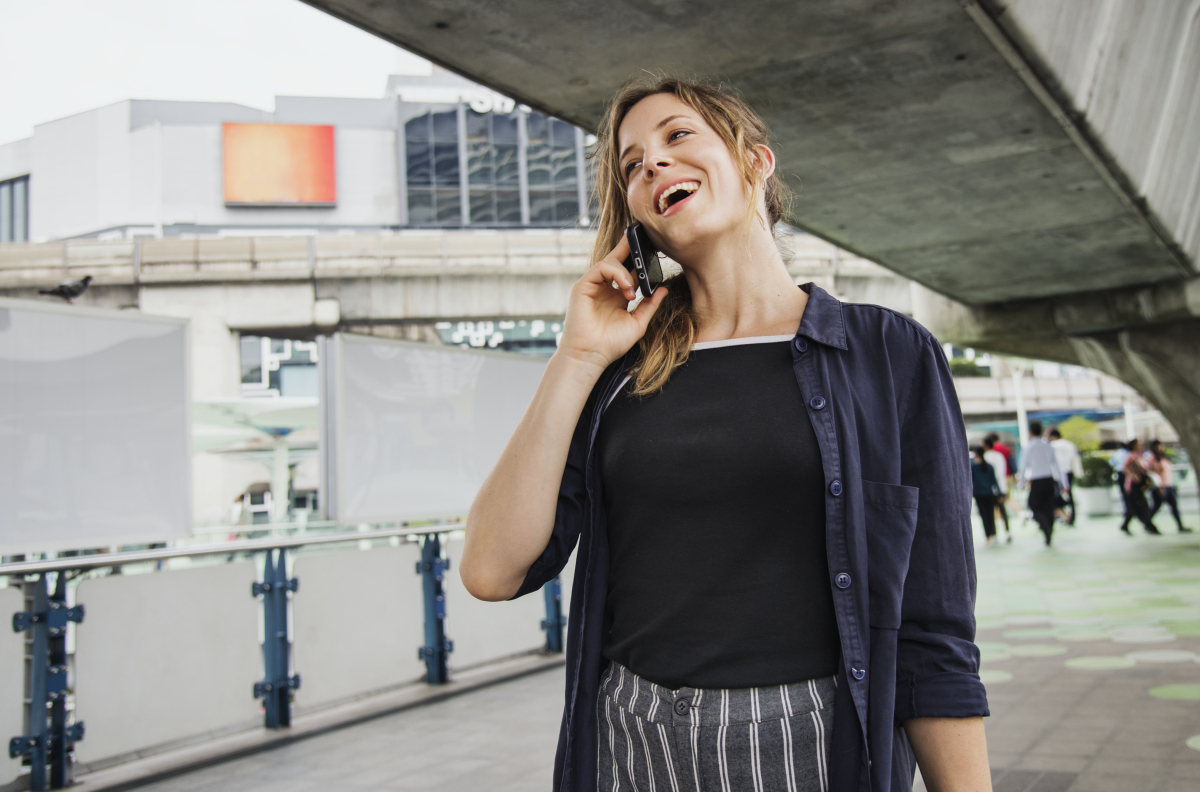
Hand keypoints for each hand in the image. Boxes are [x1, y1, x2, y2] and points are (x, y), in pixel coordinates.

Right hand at [555, 235, 669, 375]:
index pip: (628, 270)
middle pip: (617, 259)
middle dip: (629, 247)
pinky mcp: (582, 286)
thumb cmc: (611, 343)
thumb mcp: (638, 322)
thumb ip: (650, 305)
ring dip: (626, 273)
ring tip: (632, 290)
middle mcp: (604, 287)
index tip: (652, 249)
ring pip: (610, 262)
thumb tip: (664, 289)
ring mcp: (592, 285)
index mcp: (616, 295)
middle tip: (644, 236)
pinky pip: (601, 268)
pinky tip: (626, 287)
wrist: (591, 355)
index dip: (638, 259)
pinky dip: (616, 273)